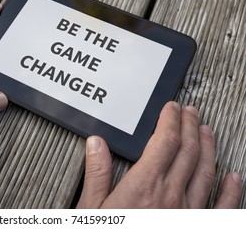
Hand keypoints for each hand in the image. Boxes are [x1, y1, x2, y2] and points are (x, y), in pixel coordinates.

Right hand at [77, 101, 241, 207]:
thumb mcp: (91, 209)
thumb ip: (97, 174)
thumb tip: (96, 144)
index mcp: (144, 187)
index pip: (165, 142)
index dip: (170, 120)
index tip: (170, 108)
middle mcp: (171, 197)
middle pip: (187, 151)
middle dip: (189, 125)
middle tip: (189, 111)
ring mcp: (188, 214)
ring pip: (206, 172)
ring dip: (208, 147)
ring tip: (206, 130)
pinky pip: (223, 208)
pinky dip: (231, 189)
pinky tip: (234, 175)